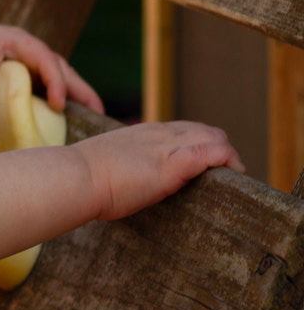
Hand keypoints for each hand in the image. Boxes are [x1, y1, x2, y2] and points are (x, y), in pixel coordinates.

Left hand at [0, 25, 102, 131]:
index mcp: (16, 41)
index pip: (45, 59)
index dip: (56, 81)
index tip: (58, 105)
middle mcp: (26, 51)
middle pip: (60, 69)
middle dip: (80, 91)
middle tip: (99, 115)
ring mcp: (25, 65)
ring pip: (56, 81)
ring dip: (73, 99)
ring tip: (92, 123)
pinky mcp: (21, 81)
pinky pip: (43, 92)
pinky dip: (55, 106)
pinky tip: (65, 125)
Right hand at [74, 121, 244, 220]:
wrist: (74, 177)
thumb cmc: (81, 177)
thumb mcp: (105, 163)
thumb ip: (119, 165)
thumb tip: (116, 179)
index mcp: (141, 133)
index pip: (182, 129)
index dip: (199, 144)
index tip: (203, 166)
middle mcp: (157, 134)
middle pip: (204, 130)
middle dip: (220, 149)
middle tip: (224, 174)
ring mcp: (166, 147)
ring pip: (214, 137)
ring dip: (229, 156)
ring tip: (233, 176)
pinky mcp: (173, 165)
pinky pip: (212, 153)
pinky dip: (228, 160)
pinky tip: (234, 173)